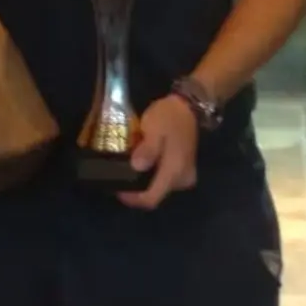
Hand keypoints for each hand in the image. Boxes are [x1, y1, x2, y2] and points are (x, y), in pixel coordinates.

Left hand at [119, 95, 200, 210]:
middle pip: (155, 195)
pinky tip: (142, 164)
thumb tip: (136, 167)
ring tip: (128, 168)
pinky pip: (165, 181)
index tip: (117, 188)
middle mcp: (182, 180)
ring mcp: (185, 176)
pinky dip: (152, 176)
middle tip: (120, 175)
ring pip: (159, 189)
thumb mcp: (154, 128)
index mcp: (174, 172)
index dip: (132, 199)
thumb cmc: (169, 117)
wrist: (188, 107)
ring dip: (144, 182)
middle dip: (136, 189)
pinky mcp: (184, 171)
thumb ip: (147, 149)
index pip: (151, 199)